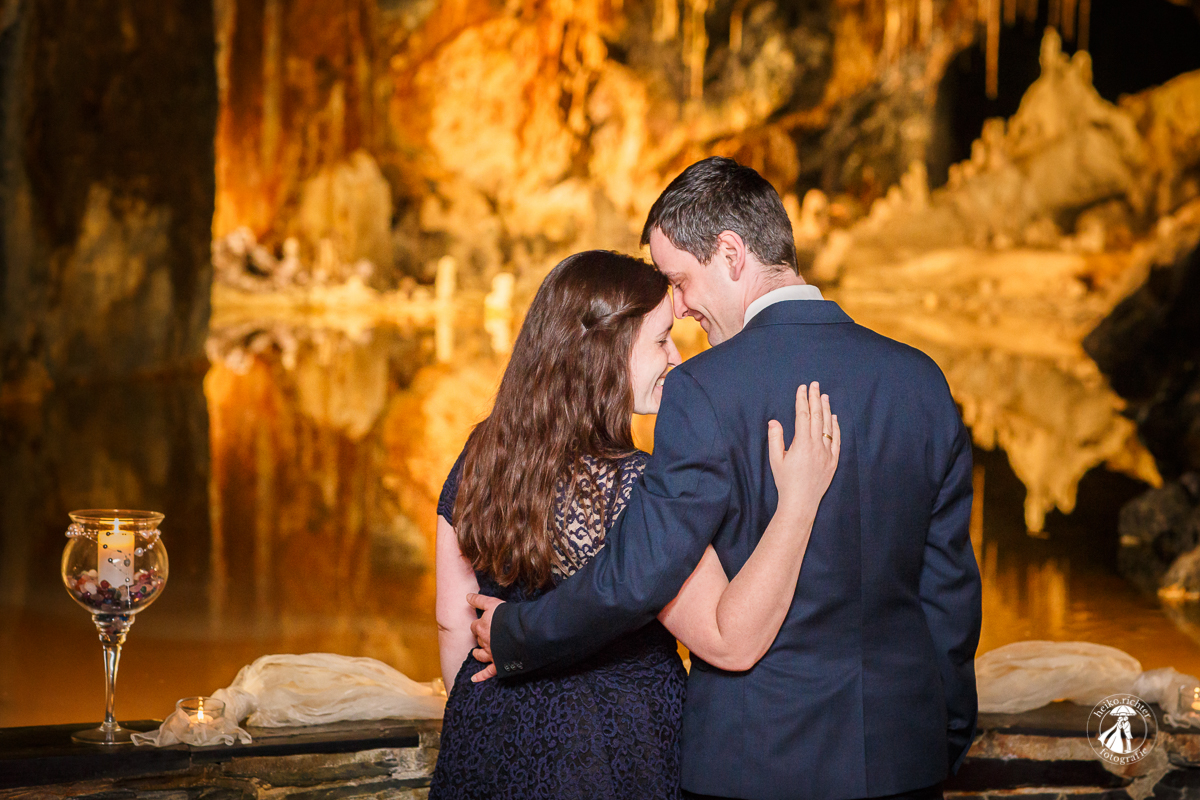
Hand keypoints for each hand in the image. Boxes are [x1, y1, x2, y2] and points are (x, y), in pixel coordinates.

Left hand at [467, 593, 504, 682]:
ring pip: (480, 655)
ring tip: (475, 653)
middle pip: (478, 639)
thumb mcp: (493, 603)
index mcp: (482, 627)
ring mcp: (491, 654)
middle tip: (484, 635)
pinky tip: (474, 679)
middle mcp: (484, 641)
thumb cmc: (508, 616)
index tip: (481, 623)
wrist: (521, 631)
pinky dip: (481, 676)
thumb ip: (479, 600)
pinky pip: (488, 672)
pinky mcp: (498, 664)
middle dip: (480, 637)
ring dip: (477, 654)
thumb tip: (466, 596)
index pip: (475, 626)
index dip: (478, 624)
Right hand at [767, 382, 839, 515]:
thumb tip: (774, 421)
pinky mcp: (833, 461)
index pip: (803, 415)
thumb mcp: (776, 460)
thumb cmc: (785, 482)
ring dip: (826, 409)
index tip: (802, 388)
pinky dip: (835, 427)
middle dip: (815, 398)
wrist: (801, 502)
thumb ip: (775, 438)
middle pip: (817, 416)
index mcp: (802, 443)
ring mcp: (827, 453)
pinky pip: (836, 440)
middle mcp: (817, 445)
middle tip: (815, 385)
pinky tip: (834, 417)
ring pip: (828, 426)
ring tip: (824, 396)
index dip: (802, 400)